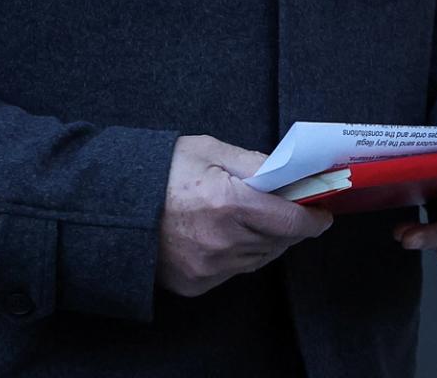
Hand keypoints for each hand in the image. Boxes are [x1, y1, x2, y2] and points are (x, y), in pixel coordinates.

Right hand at [156, 134, 332, 296]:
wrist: (113, 207)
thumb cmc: (161, 171)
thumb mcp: (209, 151)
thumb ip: (254, 163)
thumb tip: (288, 175)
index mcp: (228, 204)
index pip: (291, 221)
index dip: (313, 219)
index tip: (323, 214)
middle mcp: (221, 242)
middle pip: (278, 241)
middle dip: (288, 226)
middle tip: (289, 210)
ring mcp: (207, 268)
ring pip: (259, 258)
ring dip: (266, 241)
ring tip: (255, 220)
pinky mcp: (195, 284)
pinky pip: (234, 272)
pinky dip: (239, 255)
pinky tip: (227, 236)